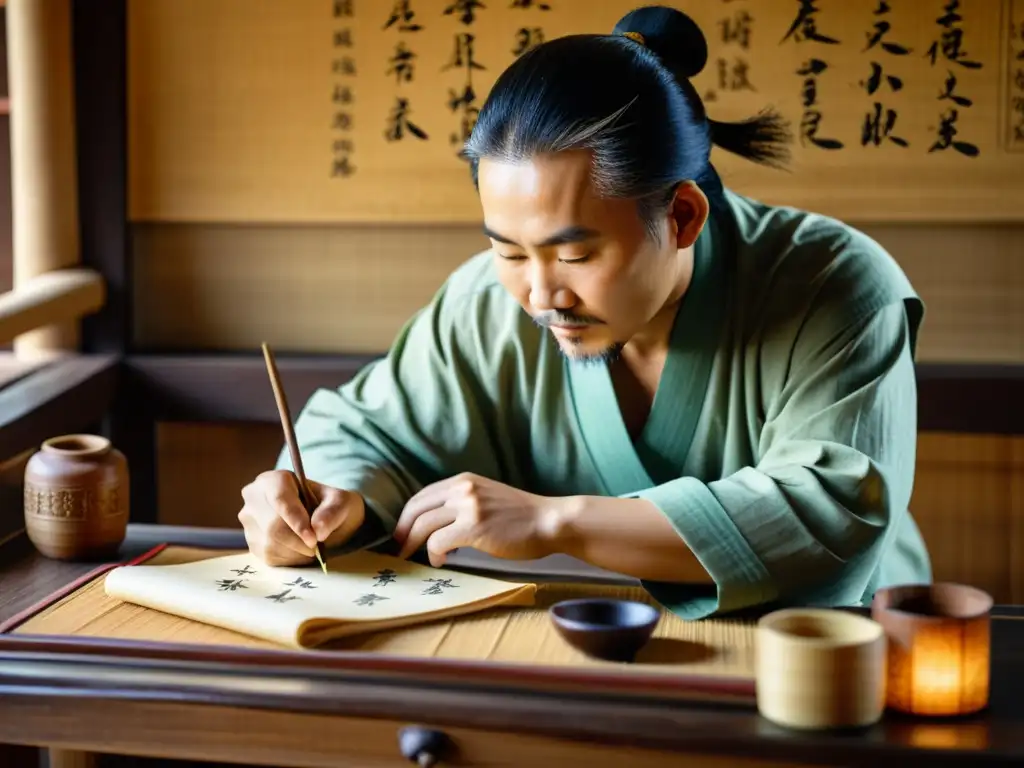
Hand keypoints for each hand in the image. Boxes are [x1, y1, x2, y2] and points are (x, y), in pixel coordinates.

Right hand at [238, 469, 364, 565]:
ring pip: (270, 544)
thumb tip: (318, 530)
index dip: (296, 521)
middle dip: (298, 541)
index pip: (280, 500)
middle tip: (316, 548)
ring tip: (311, 548)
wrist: (322, 520)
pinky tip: (301, 552)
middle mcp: (254, 497)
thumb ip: (332, 512)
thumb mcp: (340, 502)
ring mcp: (250, 521)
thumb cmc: (329, 505)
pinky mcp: (252, 542)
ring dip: (296, 552)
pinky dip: (290, 559)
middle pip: (272, 525)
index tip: (313, 539)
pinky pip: (269, 556)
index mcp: (273, 480)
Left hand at [393, 472, 563, 566]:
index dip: (407, 515)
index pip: (422, 495)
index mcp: (463, 479)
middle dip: (402, 530)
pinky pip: (438, 542)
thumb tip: (437, 524)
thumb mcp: (486, 497)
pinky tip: (440, 562)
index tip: (402, 531)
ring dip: (412, 544)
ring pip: (423, 525)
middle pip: (416, 508)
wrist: (548, 521)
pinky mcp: (473, 527)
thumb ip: (462, 503)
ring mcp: (468, 506)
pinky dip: (433, 555)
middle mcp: (462, 488)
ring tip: (411, 557)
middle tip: (398, 547)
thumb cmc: (522, 516)